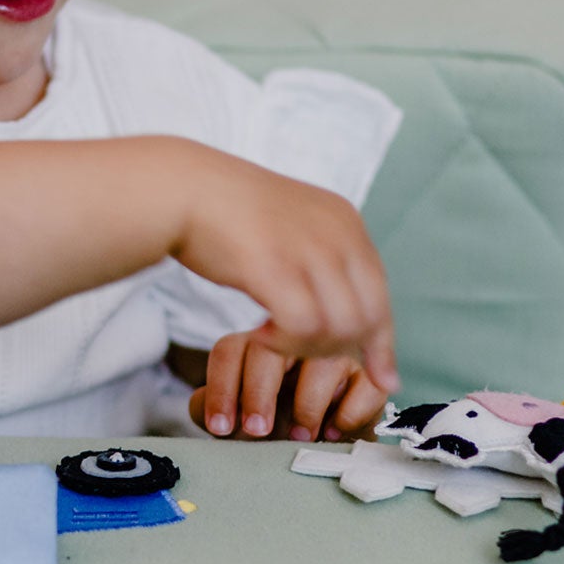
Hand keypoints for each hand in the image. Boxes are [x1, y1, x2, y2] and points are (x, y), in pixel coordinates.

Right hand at [171, 154, 397, 391]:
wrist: (181, 187)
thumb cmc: (225, 211)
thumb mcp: (292, 223)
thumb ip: (321, 255)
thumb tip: (343, 300)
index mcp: (344, 220)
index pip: (380, 293)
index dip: (382, 341)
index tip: (380, 376)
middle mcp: (336, 233)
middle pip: (368, 316)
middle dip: (342, 349)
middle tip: (301, 352)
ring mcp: (307, 250)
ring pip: (340, 328)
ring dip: (308, 348)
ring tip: (273, 339)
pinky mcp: (274, 267)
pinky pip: (303, 327)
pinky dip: (285, 344)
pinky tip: (258, 335)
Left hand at [187, 331, 389, 441]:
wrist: (320, 442)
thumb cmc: (273, 423)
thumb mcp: (235, 418)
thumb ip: (210, 410)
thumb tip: (210, 411)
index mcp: (252, 345)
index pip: (230, 351)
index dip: (222, 389)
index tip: (222, 427)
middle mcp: (293, 341)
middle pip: (272, 348)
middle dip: (259, 393)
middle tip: (258, 431)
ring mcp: (333, 352)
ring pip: (321, 360)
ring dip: (307, 405)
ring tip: (299, 437)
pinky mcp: (368, 375)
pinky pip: (365, 384)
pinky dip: (350, 413)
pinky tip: (335, 432)